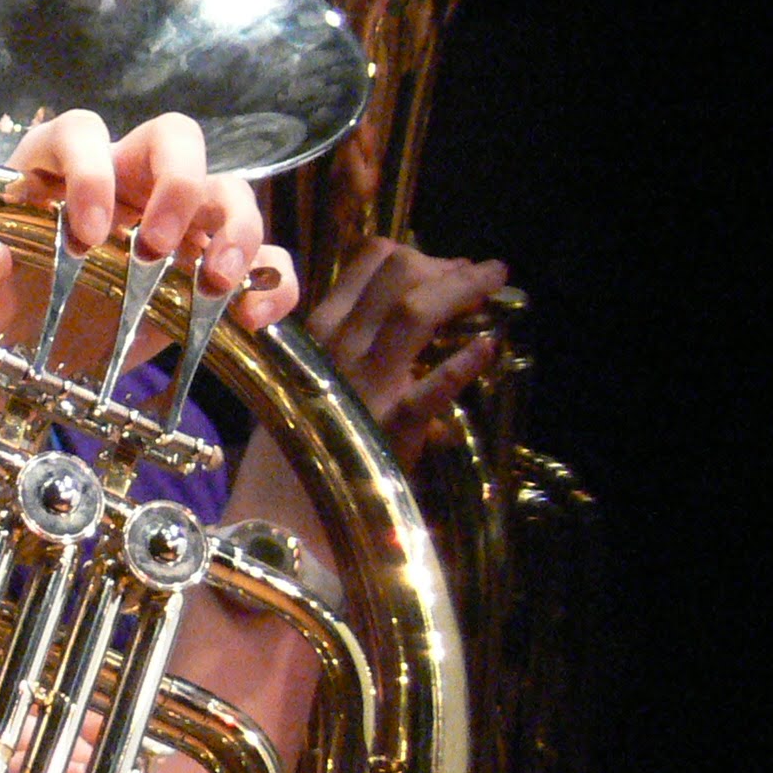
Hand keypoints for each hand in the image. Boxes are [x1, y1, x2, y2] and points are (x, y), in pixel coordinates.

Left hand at [0, 111, 297, 393]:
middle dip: (178, 182)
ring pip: (227, 191)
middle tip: (156, 245)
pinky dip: (271, 280)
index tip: (83, 232)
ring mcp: (170, 225)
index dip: (89, 170)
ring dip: (235, 230)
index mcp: (54, 168)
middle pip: (175, 137)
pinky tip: (254, 314)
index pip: (82, 131)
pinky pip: (260, 260)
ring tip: (215, 282)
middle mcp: (121, 182)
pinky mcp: (201, 275)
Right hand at [305, 238, 508, 469]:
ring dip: (464, 288)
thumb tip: (383, 326)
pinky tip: (489, 347)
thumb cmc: (288, 455)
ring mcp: (364, 384)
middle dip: (446, 264)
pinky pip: (432, 387)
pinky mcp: (390, 427)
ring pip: (415, 311)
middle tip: (476, 274)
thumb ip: (336, 350)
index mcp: (316, 332)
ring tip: (495, 282)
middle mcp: (338, 346)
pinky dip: (463, 364)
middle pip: (399, 274)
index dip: (414, 253)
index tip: (439, 266)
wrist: (277, 519)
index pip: (367, 263)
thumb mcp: (297, 383)